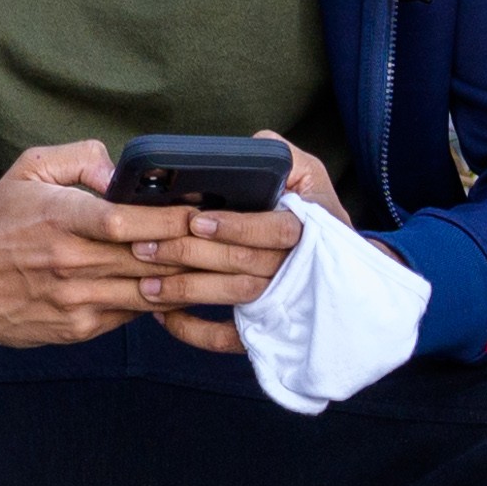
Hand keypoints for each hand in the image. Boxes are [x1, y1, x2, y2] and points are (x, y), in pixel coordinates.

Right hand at [0, 140, 299, 347]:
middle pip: (148, 261)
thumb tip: (122, 171)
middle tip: (232, 241)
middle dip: (193, 252)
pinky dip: (157, 302)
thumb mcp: (28, 169)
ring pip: (147, 293)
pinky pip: (130, 315)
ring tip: (220, 269)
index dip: (172, 220)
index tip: (205, 212)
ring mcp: (75, 301)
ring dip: (185, 283)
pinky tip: (183, 289)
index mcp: (61, 219)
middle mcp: (70, 263)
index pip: (128, 221)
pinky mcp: (77, 328)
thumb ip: (79, 159)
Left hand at [152, 143, 351, 355]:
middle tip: (145, 247)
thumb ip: (282, 156)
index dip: (236, 226)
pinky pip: (229, 338)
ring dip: (185, 291)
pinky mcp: (265, 328)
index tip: (197, 221)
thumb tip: (253, 147)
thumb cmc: (314, 211)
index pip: (275, 229)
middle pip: (241, 263)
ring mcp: (280, 302)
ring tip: (144, 282)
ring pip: (232, 298)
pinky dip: (195, 331)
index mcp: (306, 228)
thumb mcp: (308, 174)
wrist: (342, 270)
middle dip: (190, 255)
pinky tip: (164, 317)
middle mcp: (295, 268)